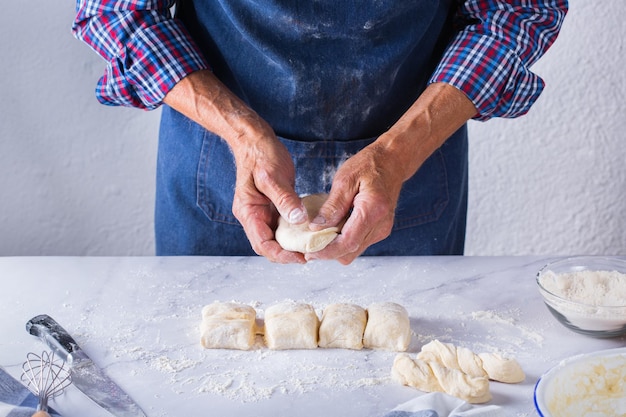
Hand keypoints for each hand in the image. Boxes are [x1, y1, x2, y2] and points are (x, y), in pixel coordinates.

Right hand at [164, 70, 306, 262]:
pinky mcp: (272, 206)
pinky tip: (311, 231)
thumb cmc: (260, 155)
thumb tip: (298, 221)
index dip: (281, 255)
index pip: (263, 244)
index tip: (302, 258)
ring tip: (314, 247)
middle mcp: (253, 216)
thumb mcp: (272, 176)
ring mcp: (262, 212)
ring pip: (277, 238)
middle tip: (312, 255)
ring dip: (293, 245)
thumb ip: (285, 199)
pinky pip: (283, 225)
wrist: (254, 139)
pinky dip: (295, 231)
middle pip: (269, 246)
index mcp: (248, 212)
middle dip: (288, 254)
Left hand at [306, 82, 476, 263]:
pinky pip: (359, 243)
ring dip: (335, 248)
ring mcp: (382, 229)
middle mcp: (381, 225)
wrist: (392, 162)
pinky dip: (344, 241)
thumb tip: (316, 227)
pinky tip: (333, 229)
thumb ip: (332, 206)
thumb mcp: (345, 180)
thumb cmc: (369, 166)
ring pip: (354, 251)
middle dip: (328, 253)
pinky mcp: (380, 230)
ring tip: (318, 236)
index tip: (309, 252)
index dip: (326, 251)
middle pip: (350, 252)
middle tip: (308, 245)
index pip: (348, 243)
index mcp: (373, 211)